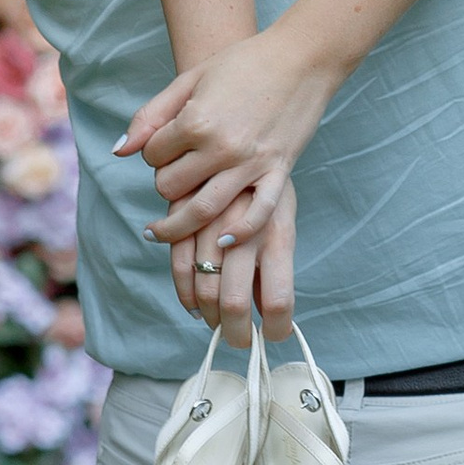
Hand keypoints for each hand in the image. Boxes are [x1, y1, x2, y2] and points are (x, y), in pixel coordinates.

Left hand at [120, 23, 339, 257]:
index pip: (153, 155)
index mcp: (196, 121)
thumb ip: (151, 114)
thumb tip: (120, 150)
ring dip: (177, 226)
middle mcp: (221, 147)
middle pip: (171, 186)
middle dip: (165, 181)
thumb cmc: (244, 63)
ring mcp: (251, 163)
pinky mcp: (278, 172)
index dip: (152, 151)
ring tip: (160, 233)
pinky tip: (222, 240)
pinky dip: (239, 232)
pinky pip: (257, 213)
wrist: (303, 57)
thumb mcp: (190, 78)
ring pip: (203, 211)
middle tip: (174, 172)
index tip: (165, 145)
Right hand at [169, 179, 297, 338]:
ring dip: (209, 316)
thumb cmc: (269, 179)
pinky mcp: (187, 215)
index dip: (275, 329)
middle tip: (236, 340)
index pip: (278, 300)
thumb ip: (276, 261)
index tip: (272, 336)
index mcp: (279, 235)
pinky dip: (184, 291)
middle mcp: (247, 232)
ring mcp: (214, 225)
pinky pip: (180, 265)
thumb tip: (271, 312)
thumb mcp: (283, 215)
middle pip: (237, 303)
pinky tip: (193, 304)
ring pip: (204, 289)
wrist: (247, 124)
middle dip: (236, 334)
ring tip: (215, 322)